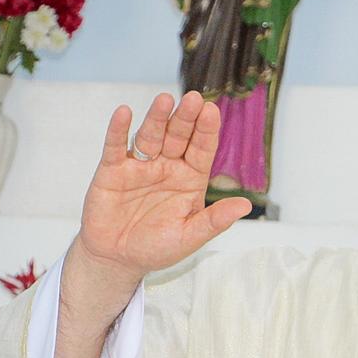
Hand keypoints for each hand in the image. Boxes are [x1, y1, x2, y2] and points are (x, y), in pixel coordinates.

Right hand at [76, 91, 250, 288]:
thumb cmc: (157, 247)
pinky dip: (119, 130)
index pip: (201, 150)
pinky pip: (116, 147)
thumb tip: (245, 206)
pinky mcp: (113, 171)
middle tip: (194, 99)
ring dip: (157, 118)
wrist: (117, 258)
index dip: (206, 131)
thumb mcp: (190, 237)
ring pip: (151, 137)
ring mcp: (140, 166)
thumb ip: (215, 220)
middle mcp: (167, 167)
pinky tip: (124, 113)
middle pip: (178, 137)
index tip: (212, 112)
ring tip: (165, 100)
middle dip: (185, 118)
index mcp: (190, 179)